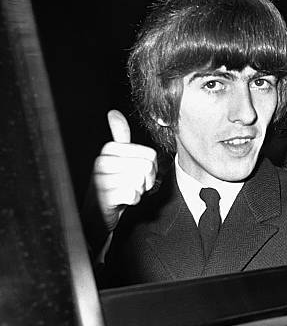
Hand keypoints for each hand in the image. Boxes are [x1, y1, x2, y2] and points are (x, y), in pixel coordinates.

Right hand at [93, 110, 157, 231]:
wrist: (97, 213)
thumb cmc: (112, 185)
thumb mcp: (116, 158)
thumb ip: (119, 137)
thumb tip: (113, 112)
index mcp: (109, 149)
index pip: (150, 155)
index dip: (151, 168)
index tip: (137, 174)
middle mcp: (102, 161)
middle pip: (147, 167)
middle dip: (146, 181)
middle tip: (133, 185)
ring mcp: (102, 179)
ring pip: (140, 181)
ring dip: (138, 191)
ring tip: (126, 192)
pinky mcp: (104, 196)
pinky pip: (133, 194)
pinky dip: (133, 200)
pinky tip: (123, 201)